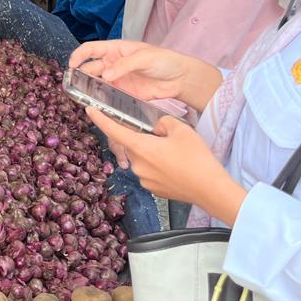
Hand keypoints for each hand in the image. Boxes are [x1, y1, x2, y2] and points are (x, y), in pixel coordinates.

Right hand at [69, 40, 190, 101]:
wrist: (180, 78)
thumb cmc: (163, 60)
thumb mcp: (144, 57)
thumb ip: (124, 65)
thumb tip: (106, 74)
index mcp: (115, 49)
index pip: (91, 49)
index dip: (78, 56)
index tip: (71, 66)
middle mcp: (112, 64)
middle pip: (90, 69)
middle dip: (81, 76)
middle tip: (75, 87)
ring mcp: (117, 80)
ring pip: (97, 84)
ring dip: (89, 89)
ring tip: (83, 97)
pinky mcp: (124, 94)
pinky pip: (108, 97)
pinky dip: (101, 100)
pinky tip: (98, 105)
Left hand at [87, 108, 246, 225]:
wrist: (211, 190)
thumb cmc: (196, 158)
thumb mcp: (181, 129)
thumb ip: (162, 123)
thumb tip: (156, 129)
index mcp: (141, 148)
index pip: (114, 131)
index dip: (100, 119)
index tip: (89, 110)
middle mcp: (137, 165)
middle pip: (134, 145)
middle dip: (145, 138)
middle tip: (167, 137)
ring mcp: (144, 180)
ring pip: (143, 158)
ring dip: (153, 152)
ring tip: (177, 153)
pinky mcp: (153, 189)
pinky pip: (150, 171)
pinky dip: (159, 166)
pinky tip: (176, 166)